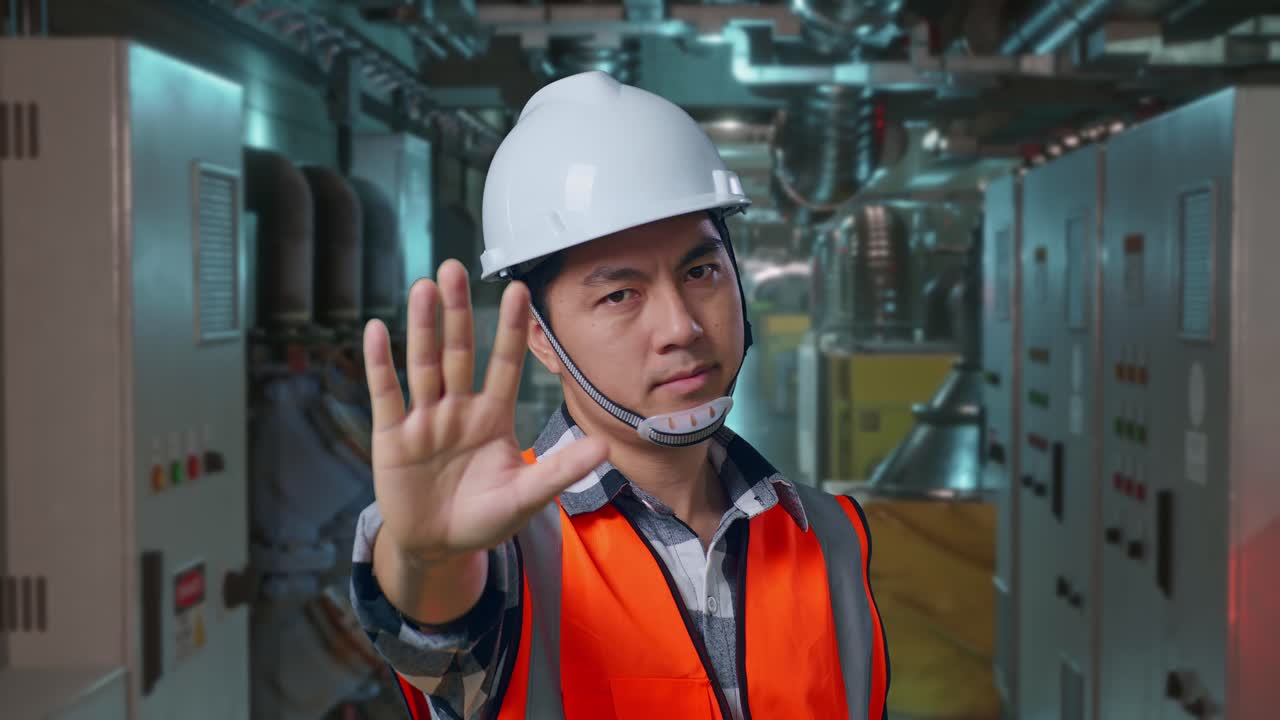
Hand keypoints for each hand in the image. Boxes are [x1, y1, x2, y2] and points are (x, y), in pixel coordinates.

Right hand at [362, 260, 607, 565]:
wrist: (438, 547)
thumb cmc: (485, 518)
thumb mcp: (526, 497)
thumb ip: (560, 471)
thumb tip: (605, 447)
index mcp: (492, 417)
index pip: (504, 364)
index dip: (510, 329)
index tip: (519, 290)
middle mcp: (458, 409)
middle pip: (457, 352)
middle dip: (457, 312)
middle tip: (456, 268)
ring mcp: (424, 420)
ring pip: (423, 365)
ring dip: (422, 327)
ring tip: (424, 287)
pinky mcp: (392, 437)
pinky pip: (386, 394)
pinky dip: (380, 364)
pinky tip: (378, 329)